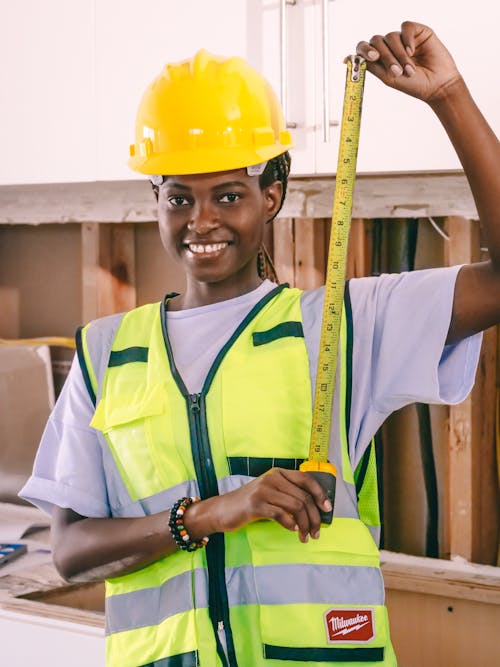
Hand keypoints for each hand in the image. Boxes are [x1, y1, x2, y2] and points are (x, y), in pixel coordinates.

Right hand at [193, 468, 332, 542]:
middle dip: (314, 517)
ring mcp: (264, 490)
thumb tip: (314, 510)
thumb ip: (288, 496)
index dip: (320, 494)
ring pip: (295, 507)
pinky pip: (281, 514)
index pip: (306, 479)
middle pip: (303, 497)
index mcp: (278, 473)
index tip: (327, 509)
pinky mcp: (256, 504)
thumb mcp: (271, 494)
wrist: (222, 510)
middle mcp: (272, 478)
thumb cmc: (249, 504)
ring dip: (304, 525)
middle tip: (316, 532)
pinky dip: (290, 524)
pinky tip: (293, 531)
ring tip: (305, 537)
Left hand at [356, 21, 462, 103]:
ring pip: (391, 36)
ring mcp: (403, 38)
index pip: (365, 47)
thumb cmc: (413, 84)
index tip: (372, 57)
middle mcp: (390, 47)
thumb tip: (347, 58)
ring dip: (398, 55)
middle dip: (384, 56)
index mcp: (380, 58)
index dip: (364, 50)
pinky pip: (405, 27)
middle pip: (376, 41)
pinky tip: (412, 51)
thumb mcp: (387, 77)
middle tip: (395, 71)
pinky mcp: (417, 31)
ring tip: (408, 69)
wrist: (436, 85)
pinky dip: (407, 39)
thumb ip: (370, 66)